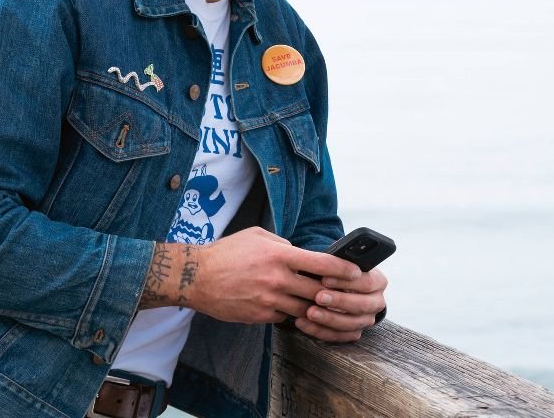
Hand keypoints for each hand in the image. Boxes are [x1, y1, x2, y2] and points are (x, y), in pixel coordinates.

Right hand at [164, 227, 362, 324]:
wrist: (197, 277)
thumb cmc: (227, 252)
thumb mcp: (256, 236)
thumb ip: (282, 243)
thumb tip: (300, 252)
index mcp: (279, 255)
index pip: (322, 263)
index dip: (343, 269)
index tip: (356, 272)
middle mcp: (278, 279)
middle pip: (319, 291)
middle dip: (333, 293)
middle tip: (343, 293)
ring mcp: (269, 300)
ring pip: (305, 309)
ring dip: (314, 307)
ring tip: (319, 303)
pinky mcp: (260, 316)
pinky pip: (285, 317)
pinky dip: (291, 313)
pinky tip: (290, 307)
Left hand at [293, 267, 387, 342]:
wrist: (336, 285)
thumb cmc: (337, 270)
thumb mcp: (340, 261)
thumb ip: (336, 262)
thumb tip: (324, 260)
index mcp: (377, 281)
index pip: (366, 282)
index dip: (345, 281)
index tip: (325, 279)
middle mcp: (376, 302)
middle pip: (361, 305)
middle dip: (338, 301)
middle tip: (318, 297)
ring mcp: (366, 319)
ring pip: (351, 324)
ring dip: (328, 319)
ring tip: (309, 312)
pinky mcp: (353, 332)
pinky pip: (338, 336)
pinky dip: (319, 330)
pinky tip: (303, 322)